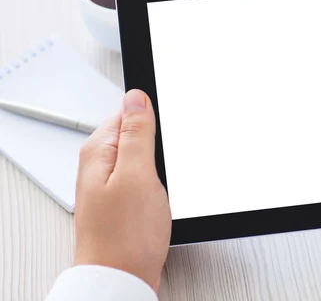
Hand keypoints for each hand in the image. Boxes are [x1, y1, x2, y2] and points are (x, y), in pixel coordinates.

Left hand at [74, 89, 170, 291]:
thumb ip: (136, 133)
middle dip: (158, 146)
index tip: (164, 139)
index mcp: (99, 151)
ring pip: (143, 158)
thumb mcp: (138, 174)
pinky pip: (143, 178)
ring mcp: (110, 185)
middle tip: (163, 170)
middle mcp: (100, 166)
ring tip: (162, 189)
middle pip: (136, 135)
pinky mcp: (122, 201)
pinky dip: (157, 184)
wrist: (120, 280)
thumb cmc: (125, 236)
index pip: (127, 112)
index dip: (153, 119)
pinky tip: (160, 199)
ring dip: (159, 167)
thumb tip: (136, 97)